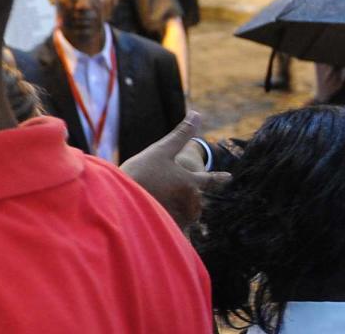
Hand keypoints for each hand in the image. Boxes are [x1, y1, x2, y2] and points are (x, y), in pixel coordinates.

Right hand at [120, 111, 230, 229]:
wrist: (117, 201)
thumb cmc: (140, 173)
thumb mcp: (161, 150)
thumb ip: (182, 134)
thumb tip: (197, 114)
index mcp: (190, 181)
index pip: (210, 179)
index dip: (218, 178)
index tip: (228, 177)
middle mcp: (190, 202)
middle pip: (196, 199)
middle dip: (188, 196)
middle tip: (167, 192)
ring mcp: (180, 218)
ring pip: (187, 215)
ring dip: (180, 210)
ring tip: (161, 206)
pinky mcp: (168, 231)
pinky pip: (178, 230)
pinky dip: (173, 227)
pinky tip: (159, 221)